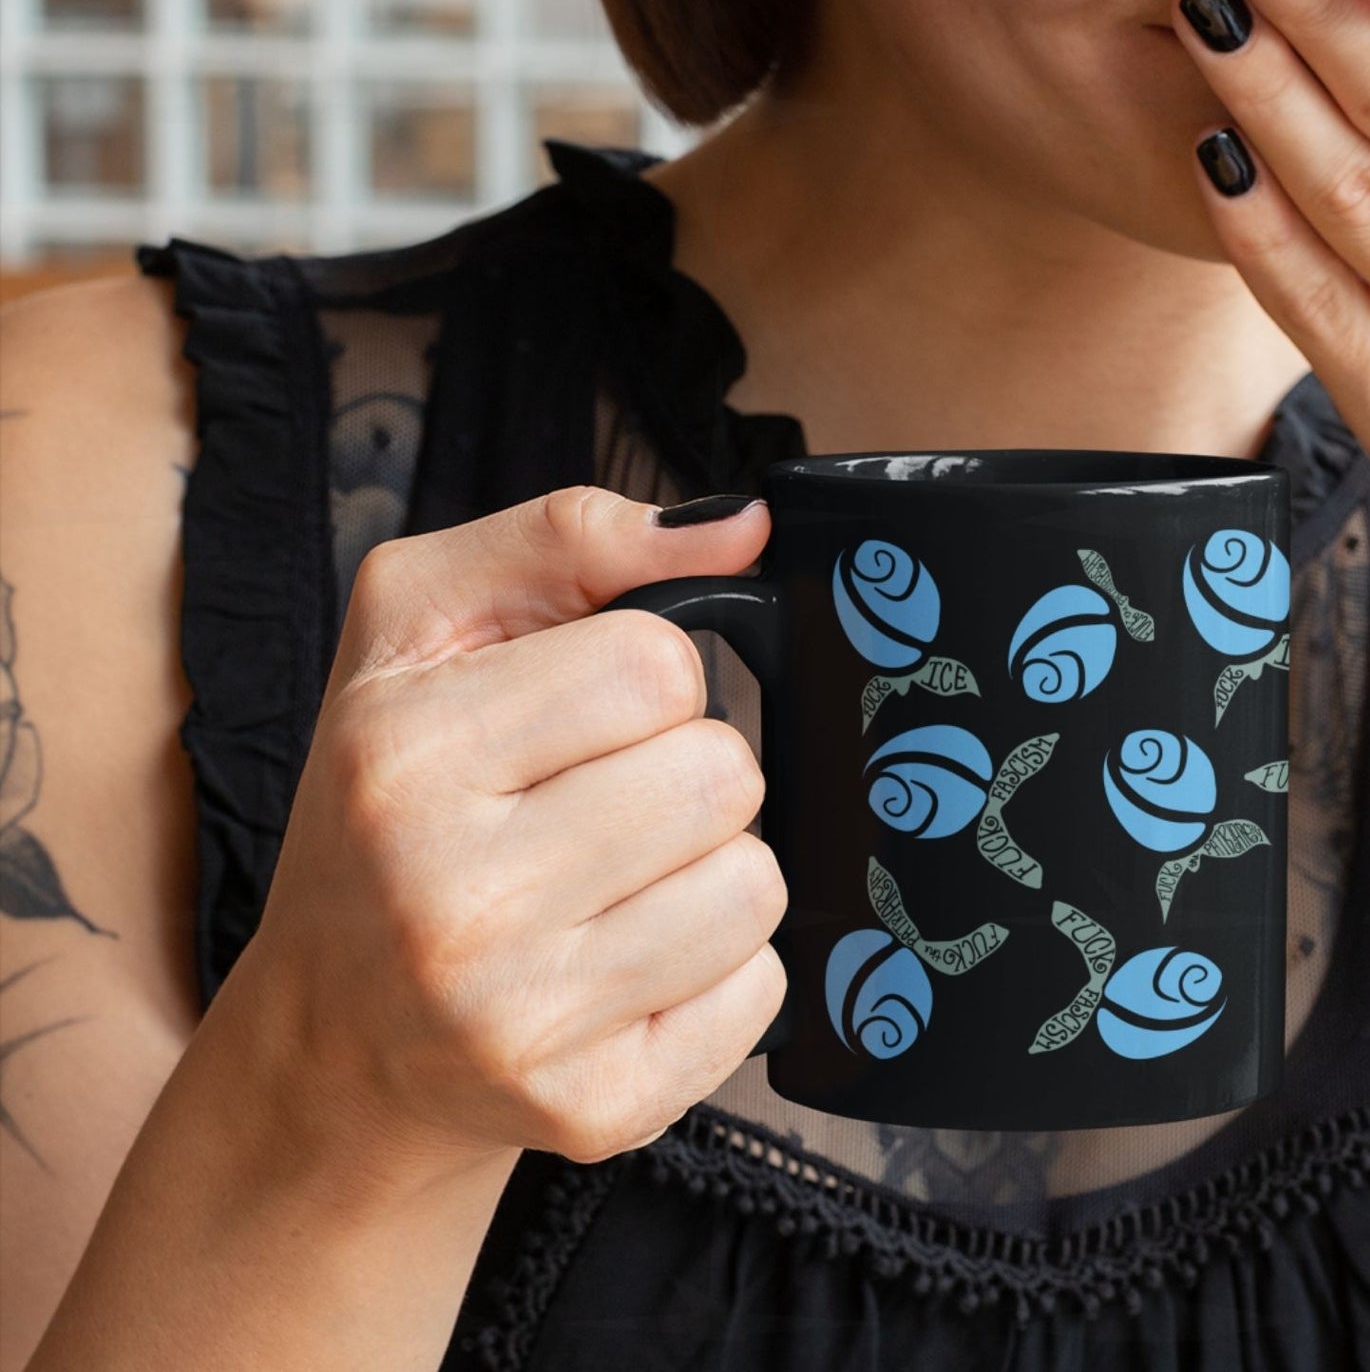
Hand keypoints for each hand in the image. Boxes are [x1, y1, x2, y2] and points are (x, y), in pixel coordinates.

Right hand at [235, 487, 787, 1175]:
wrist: (337, 1035)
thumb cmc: (390, 800)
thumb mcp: (423, 625)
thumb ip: (571, 537)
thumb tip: (743, 529)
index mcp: (404, 755)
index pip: (660, 664)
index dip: (648, 673)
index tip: (585, 713)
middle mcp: (452, 898)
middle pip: (723, 774)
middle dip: (683, 771)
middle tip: (598, 804)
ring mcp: (522, 1021)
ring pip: (756, 884)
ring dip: (709, 868)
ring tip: (614, 883)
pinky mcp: (592, 1111)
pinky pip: (762, 990)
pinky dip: (718, 968)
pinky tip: (627, 962)